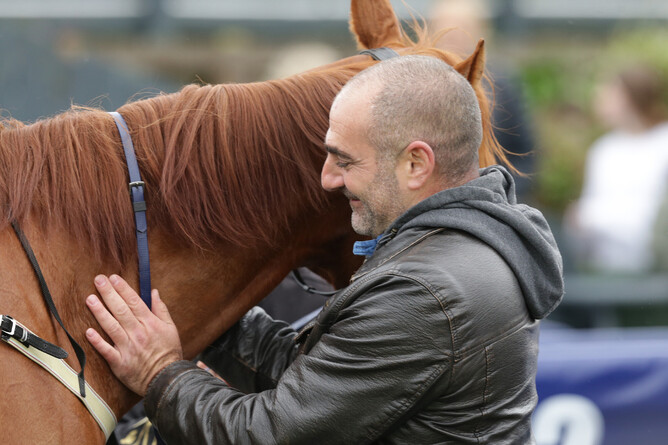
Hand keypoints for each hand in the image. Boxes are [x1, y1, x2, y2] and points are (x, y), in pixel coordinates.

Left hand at [85, 274, 182, 395]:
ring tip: (90, 299)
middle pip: (121, 310)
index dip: (123, 289)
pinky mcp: (119, 362)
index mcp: (150, 324)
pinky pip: (106, 350)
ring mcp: (128, 348)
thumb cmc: (169, 353)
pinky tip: (88, 331)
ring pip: (112, 327)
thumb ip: (161, 309)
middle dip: (109, 294)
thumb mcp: (171, 328)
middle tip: (99, 280)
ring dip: (100, 312)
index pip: (135, 302)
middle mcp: (138, 333)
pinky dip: (97, 341)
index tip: (113, 278)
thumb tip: (154, 292)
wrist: (166, 379)